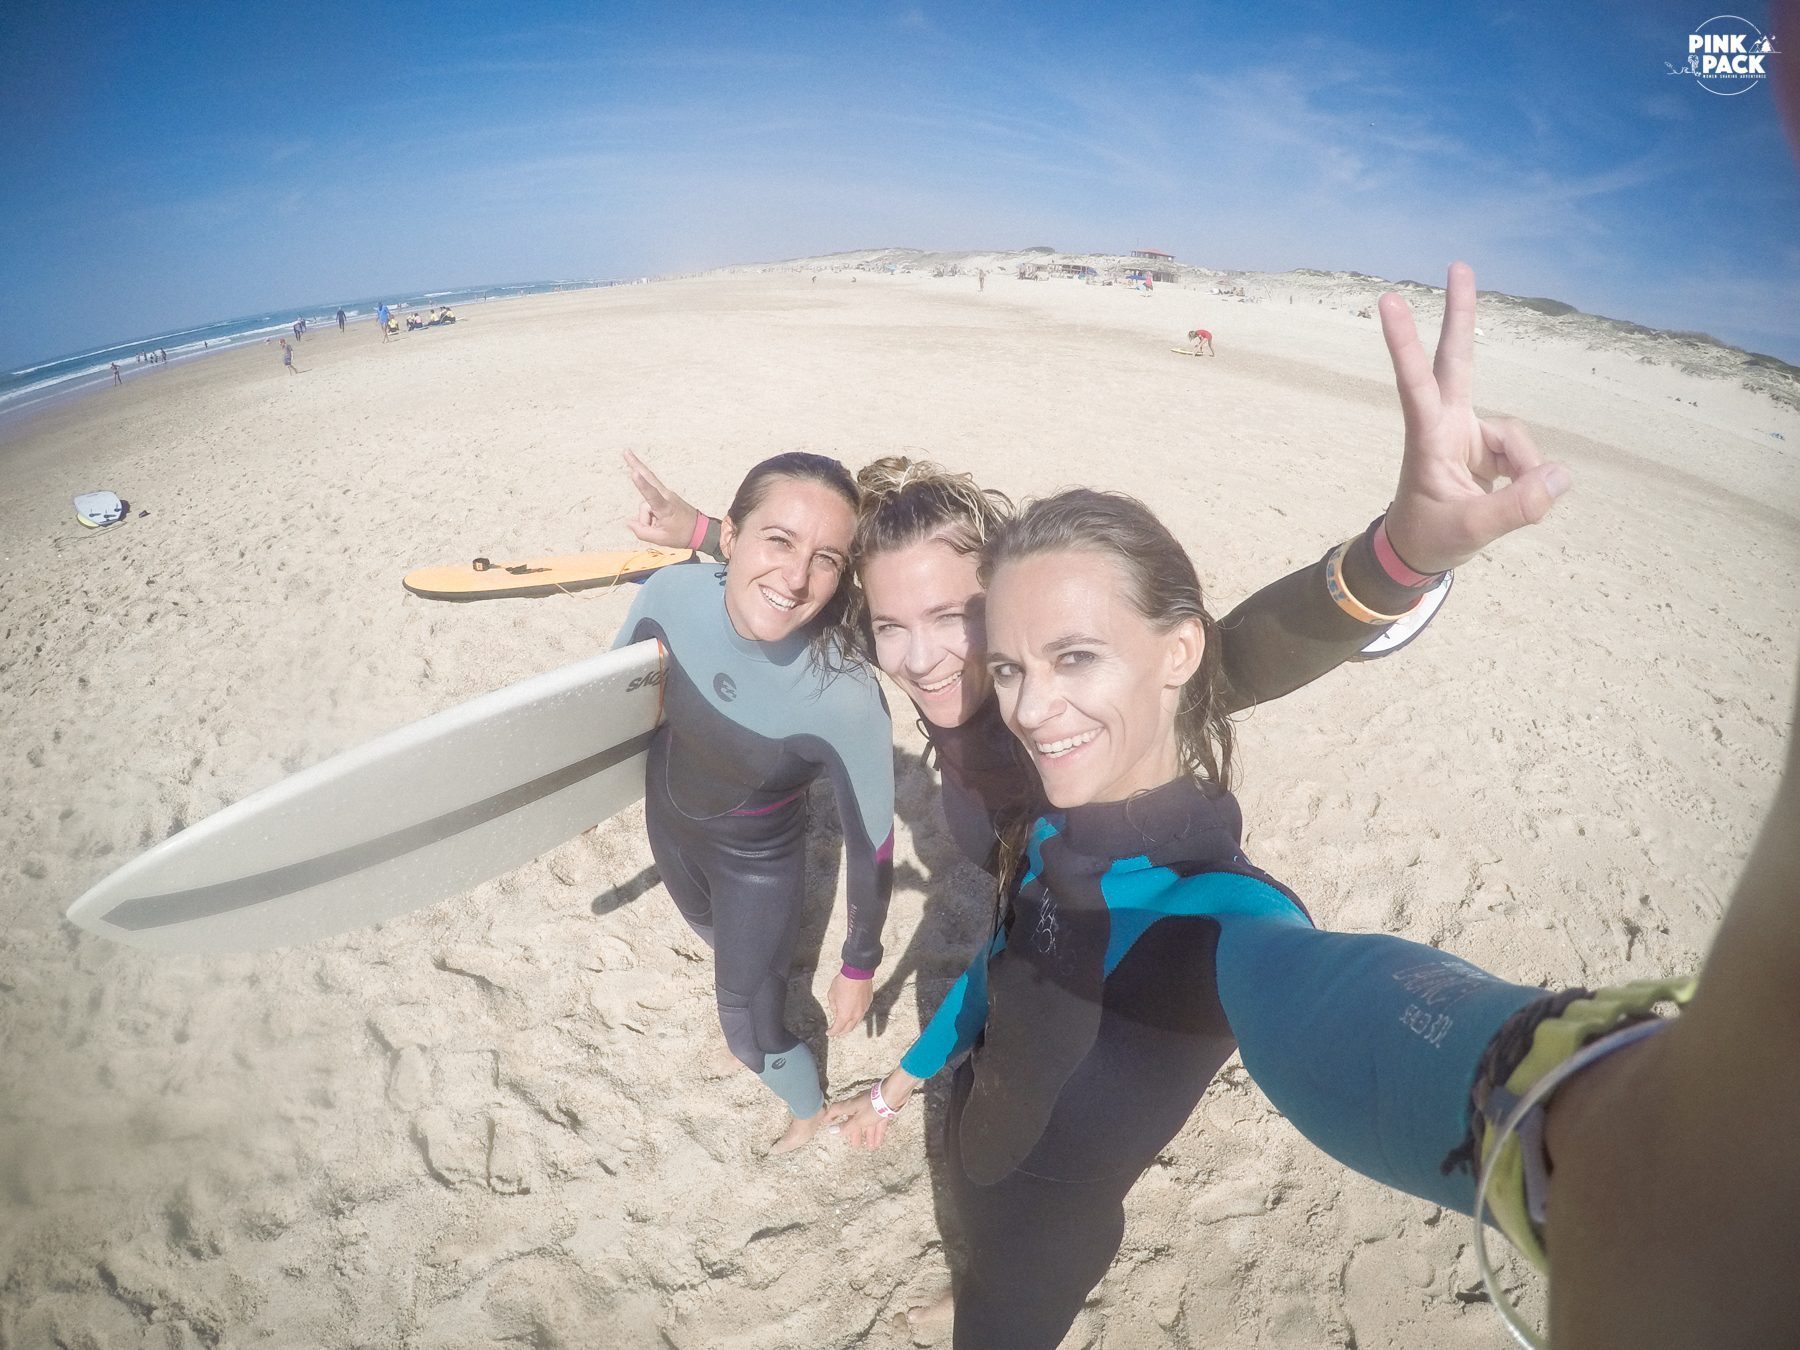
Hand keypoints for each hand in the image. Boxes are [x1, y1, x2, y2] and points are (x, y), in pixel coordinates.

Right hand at [622, 449, 700, 548]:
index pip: (651, 495)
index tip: (633, 472)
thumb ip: (642, 532)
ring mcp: (666, 495)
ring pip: (646, 504)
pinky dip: (650, 515)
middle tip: (625, 451)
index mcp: (665, 507)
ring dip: (647, 518)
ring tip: (661, 527)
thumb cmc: (683, 534)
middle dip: (635, 464)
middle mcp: (666, 496)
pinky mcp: (666, 497)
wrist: (701, 530)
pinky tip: (659, 523)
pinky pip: (651, 504)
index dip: (641, 485)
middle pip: (648, 478)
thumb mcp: (661, 539)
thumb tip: (629, 522)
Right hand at [826, 1069, 918, 1148]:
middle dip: (854, 1133)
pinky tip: (878, 1142)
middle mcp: (859, 1106)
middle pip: (853, 1120)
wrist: (893, 1096)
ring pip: (867, 1123)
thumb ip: (847, 1127)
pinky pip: (877, 1123)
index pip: (836, 1110)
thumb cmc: (873, 1107)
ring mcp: (871, 1108)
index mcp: (851, 1106)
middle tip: (855, 1145)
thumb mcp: (859, 1120)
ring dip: (868, 1135)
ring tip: (869, 1147)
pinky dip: (877, 1132)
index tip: (826, 1122)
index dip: (830, 1116)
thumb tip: (831, 1130)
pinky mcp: (882, 1109)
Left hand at [827, 972, 873, 1034]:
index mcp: (845, 1015)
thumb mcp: (831, 995)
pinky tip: (852, 1011)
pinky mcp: (868, 1003)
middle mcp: (856, 1015)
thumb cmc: (843, 983)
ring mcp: (864, 1009)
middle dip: (841, 1031)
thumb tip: (836, 1010)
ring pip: (857, 1022)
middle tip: (836, 1030)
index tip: (829, 1032)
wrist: (858, 973)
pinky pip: (862, 1013)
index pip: (838, 1029)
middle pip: (849, 1029)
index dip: (832, 1032)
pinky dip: (856, 1015)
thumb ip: (833, 1006)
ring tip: (844, 1022)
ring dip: (850, 1024)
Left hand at [1378, 262, 1571, 573]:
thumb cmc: (1431, 537)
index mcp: (1428, 437)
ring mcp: (1468, 431)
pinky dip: (1528, 479)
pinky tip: (1513, 497)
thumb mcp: (1471, 530)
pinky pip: (1527, 457)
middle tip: (1458, 265)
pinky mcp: (1488, 445)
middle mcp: (1446, 423)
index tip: (1388, 301)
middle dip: (1461, 315)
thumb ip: (1517, 507)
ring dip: (1523, 470)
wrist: (1420, 552)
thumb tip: (1561, 475)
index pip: (1415, 383)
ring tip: (1505, 505)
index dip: (1405, 343)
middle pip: (1458, 360)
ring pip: (1516, 436)